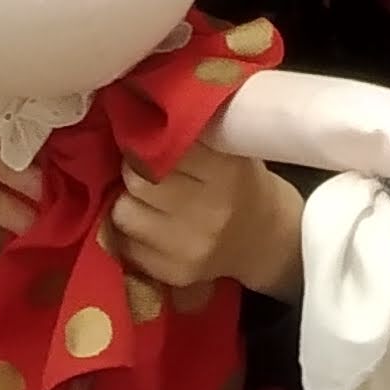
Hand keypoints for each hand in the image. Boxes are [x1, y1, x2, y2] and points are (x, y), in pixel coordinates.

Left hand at [109, 137, 304, 298]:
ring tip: (143, 195)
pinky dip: (131, 230)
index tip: (148, 139)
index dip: (148, 140)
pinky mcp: (174, 274)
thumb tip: (141, 116)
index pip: (163, 148)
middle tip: (142, 166)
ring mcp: (190, 248)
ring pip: (123, 213)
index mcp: (226, 172)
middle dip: (133, 168)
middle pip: (137, 180)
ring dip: (127, 199)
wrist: (265, 238)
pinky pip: (126, 245)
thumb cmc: (241, 181)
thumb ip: (192, 133)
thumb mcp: (230, 148)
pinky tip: (149, 221)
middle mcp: (208, 213)